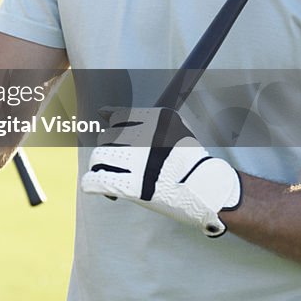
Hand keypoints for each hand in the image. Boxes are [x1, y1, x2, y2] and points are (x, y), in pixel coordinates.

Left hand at [81, 107, 241, 235]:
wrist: (208, 189)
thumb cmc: (189, 160)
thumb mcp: (173, 128)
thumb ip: (138, 117)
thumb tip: (102, 111)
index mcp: (156, 119)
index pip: (118, 118)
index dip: (117, 131)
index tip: (123, 141)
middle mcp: (146, 137)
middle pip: (107, 138)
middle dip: (110, 150)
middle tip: (122, 162)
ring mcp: (140, 163)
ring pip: (99, 157)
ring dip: (100, 165)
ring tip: (110, 172)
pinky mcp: (135, 187)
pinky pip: (99, 181)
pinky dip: (91, 183)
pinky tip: (93, 185)